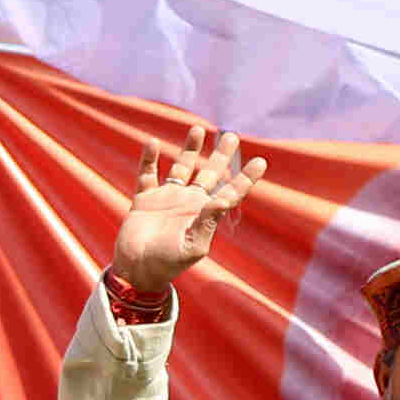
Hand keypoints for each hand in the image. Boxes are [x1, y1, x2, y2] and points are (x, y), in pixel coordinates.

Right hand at [111, 124, 266, 297]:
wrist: (137, 270)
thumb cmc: (168, 264)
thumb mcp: (193, 246)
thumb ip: (207, 222)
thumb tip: (223, 199)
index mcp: (205, 215)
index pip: (230, 192)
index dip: (245, 178)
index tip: (261, 162)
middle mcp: (189, 202)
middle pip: (209, 173)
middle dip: (221, 155)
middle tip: (232, 136)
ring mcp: (167, 198)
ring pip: (181, 167)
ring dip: (189, 149)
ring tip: (198, 129)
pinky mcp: (145, 198)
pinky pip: (148, 174)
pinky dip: (149, 159)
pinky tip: (152, 142)